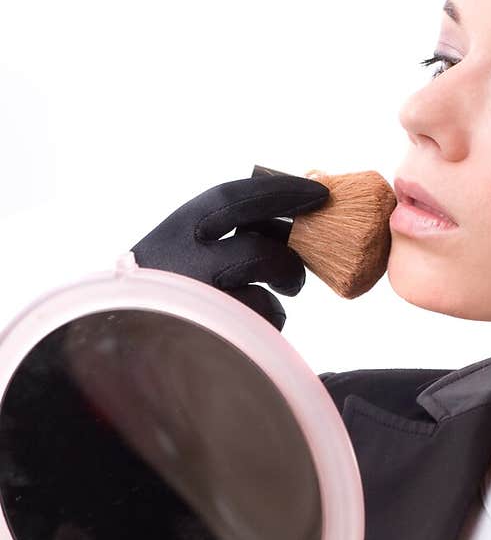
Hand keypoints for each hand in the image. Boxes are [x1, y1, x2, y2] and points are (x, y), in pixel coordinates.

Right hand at [130, 171, 329, 330]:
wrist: (124, 347)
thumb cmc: (163, 294)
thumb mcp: (175, 250)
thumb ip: (217, 233)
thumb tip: (283, 221)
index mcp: (175, 232)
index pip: (232, 198)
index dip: (281, 192)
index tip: (317, 192)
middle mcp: (185, 264)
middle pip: (257, 249)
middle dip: (290, 251)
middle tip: (304, 255)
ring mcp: (202, 303)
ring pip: (265, 287)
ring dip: (286, 282)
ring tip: (282, 292)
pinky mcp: (221, 335)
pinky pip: (267, 320)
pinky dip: (273, 320)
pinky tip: (258, 325)